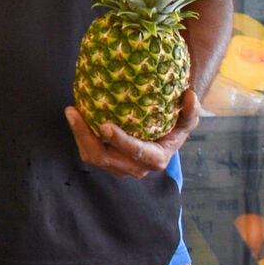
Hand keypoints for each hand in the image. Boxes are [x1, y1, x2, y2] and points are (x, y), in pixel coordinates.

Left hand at [67, 89, 199, 180]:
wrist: (162, 137)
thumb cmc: (175, 127)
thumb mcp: (187, 121)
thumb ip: (191, 112)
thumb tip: (191, 96)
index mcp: (155, 159)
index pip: (136, 152)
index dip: (120, 141)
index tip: (105, 125)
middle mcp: (135, 168)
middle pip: (104, 158)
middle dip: (86, 136)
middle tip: (74, 112)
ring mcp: (118, 167)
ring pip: (92, 156)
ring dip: (79, 135)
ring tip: (72, 111)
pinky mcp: (107, 162)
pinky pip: (89, 152)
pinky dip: (80, 135)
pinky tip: (76, 116)